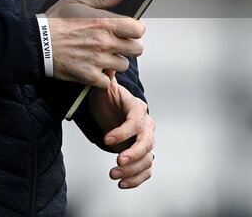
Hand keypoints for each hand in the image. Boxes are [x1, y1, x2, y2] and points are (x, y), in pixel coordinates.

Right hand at [45, 0, 144, 87]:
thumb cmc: (55, 20)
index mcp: (104, 22)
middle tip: (121, 43)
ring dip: (117, 61)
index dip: (137, 28)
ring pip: (124, 65)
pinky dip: (103, 77)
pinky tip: (96, 68)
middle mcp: (105, 42)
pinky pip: (107, 81)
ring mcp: (98, 61)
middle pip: (137, 49)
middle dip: (131, 45)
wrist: (38, 43)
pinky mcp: (89, 76)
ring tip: (106, 55)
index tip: (132, 28)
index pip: (137, 29)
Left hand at [88, 71, 154, 188]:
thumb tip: (108, 66)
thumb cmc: (107, 98)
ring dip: (132, 169)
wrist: (111, 110)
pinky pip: (146, 170)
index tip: (105, 139)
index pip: (136, 121)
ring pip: (147, 158)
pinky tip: (121, 184)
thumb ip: (106, 79)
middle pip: (147, 141)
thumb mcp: (104, 89)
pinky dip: (137, 179)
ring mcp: (145, 142)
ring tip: (112, 174)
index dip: (123, 131)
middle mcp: (145, 126)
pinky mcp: (141, 156)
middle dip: (133, 153)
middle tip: (117, 161)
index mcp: (137, 109)